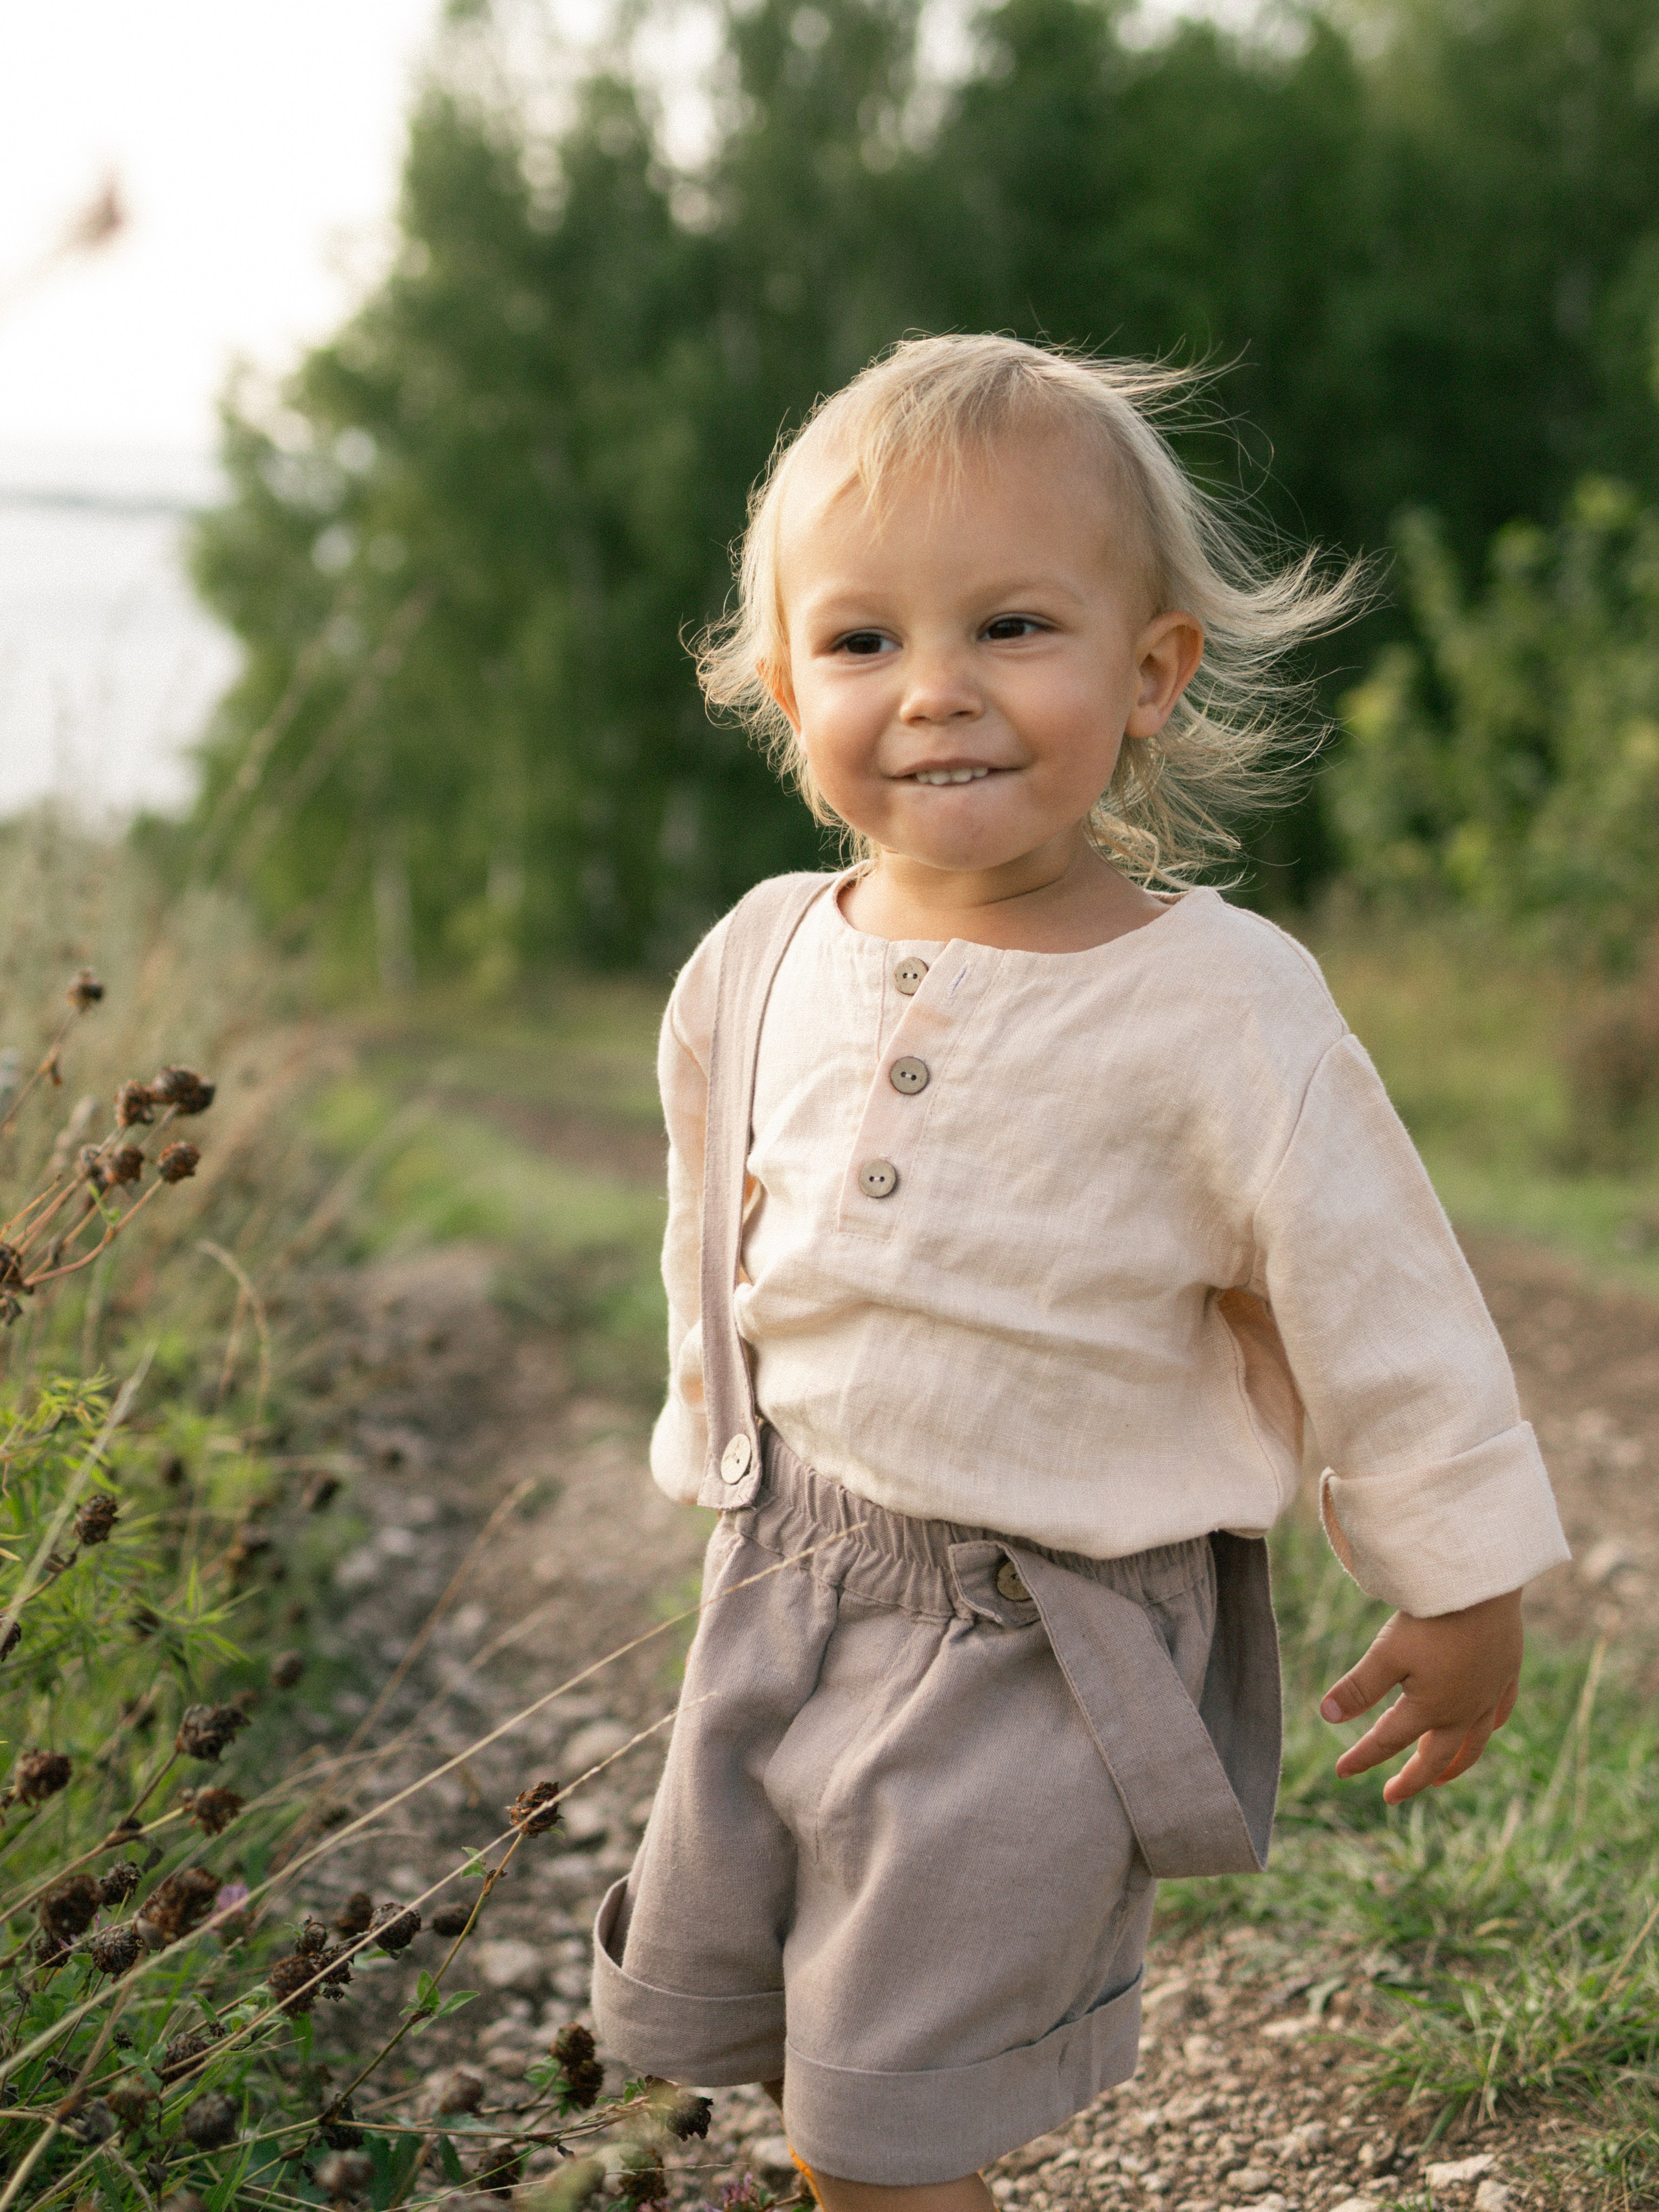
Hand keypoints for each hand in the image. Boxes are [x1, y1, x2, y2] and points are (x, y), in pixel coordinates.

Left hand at [1319, 1588, 1522, 1803]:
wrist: (1485, 1589)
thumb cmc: (1433, 1620)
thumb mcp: (1386, 1652)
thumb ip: (1359, 1688)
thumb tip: (1326, 1717)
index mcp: (1430, 1710)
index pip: (1388, 1742)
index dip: (1362, 1758)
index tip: (1341, 1772)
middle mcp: (1464, 1713)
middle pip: (1435, 1758)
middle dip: (1412, 1779)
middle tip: (1391, 1795)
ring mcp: (1490, 1696)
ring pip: (1472, 1745)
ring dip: (1453, 1765)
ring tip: (1440, 1777)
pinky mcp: (1507, 1675)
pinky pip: (1498, 1715)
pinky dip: (1487, 1729)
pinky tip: (1483, 1729)